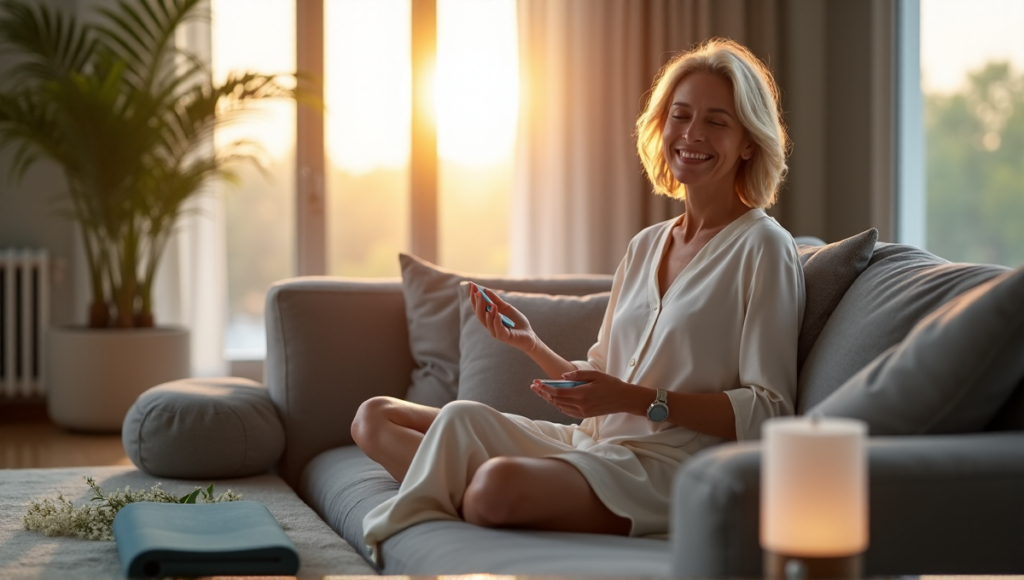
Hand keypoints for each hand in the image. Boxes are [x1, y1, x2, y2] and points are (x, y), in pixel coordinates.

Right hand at [469, 283, 537, 352]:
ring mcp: (496, 332)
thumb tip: (484, 289)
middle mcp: (489, 326)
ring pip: (487, 322)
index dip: (473, 297)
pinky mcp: (504, 337)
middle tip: (477, 291)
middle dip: (477, 302)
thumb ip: (495, 300)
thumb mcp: (506, 307)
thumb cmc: (516, 321)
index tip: (471, 284)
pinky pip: (498, 329)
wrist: (529, 335)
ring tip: (488, 301)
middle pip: (479, 314)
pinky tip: (497, 312)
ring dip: (486, 311)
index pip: (477, 308)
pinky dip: (496, 320)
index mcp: (488, 319)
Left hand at [530, 369, 647, 418]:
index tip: (537, 382)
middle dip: (543, 393)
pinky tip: (554, 399)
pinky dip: (559, 405)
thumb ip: (578, 374)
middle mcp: (581, 405)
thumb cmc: (611, 384)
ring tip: (541, 392)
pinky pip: (567, 411)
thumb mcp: (596, 374)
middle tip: (534, 386)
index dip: (546, 388)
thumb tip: (562, 376)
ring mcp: (583, 412)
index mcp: (582, 394)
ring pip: (560, 406)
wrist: (625, 400)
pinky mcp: (585, 415)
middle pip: (556, 400)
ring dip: (549, 399)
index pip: (558, 392)